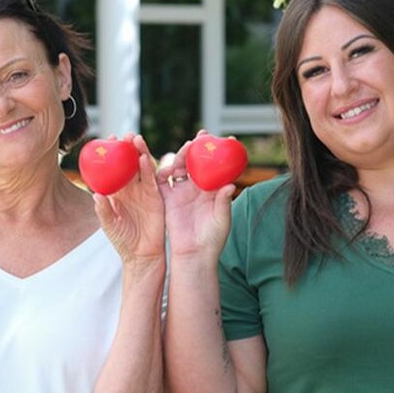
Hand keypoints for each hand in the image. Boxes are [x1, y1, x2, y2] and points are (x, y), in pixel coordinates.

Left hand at [92, 134, 165, 265]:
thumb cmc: (123, 241)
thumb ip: (104, 211)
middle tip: (125, 136)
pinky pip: (152, 180)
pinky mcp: (156, 197)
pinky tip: (144, 159)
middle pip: (129, 164)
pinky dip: (148, 169)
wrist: (142, 255)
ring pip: (142, 168)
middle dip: (128, 149)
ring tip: (136, 140)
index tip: (109, 140)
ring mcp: (144, 192)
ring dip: (140, 153)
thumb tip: (96, 195)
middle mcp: (131, 189)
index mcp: (117, 193)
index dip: (112, 155)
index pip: (114, 169)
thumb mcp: (110, 226)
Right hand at [158, 131, 234, 258]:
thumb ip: (224, 203)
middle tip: (200, 137)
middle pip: (194, 162)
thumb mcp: (222, 220)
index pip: (215, 166)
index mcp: (212, 190)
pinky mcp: (167, 199)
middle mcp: (196, 188)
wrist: (194, 255)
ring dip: (180, 156)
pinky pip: (162, 182)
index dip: (219, 152)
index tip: (227, 139)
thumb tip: (230, 185)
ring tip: (185, 151)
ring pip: (179, 167)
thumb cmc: (213, 239)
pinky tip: (166, 169)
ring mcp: (181, 192)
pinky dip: (162, 172)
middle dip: (196, 148)